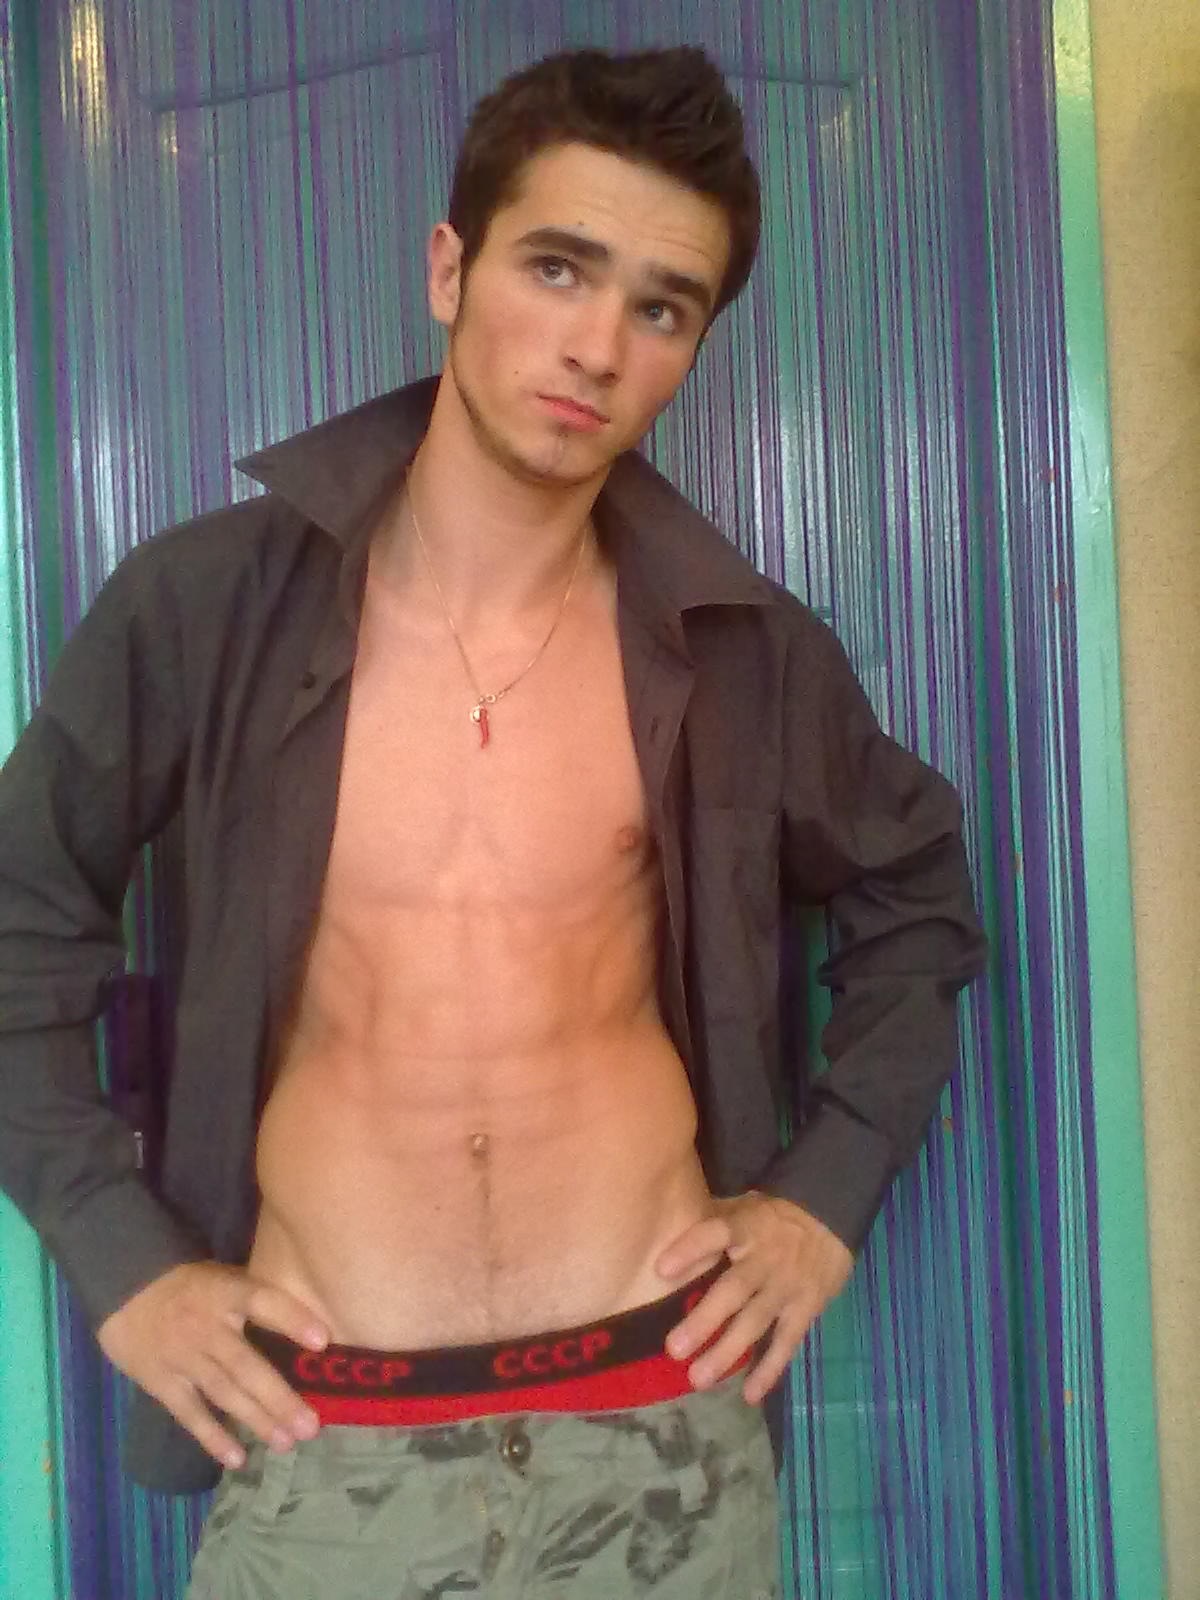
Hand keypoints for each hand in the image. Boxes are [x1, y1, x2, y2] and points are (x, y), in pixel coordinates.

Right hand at [96, 1261, 329, 1468]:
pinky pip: (190, 1413)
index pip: (264, 1301)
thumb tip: (311, 1328)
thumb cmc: (192, 1285)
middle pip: (247, 1365)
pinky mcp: (162, 1382)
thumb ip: (258, 1300)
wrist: (126, 1290)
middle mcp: (207, 1327)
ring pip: (224, 1393)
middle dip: (279, 1398)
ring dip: (256, 1420)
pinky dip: (213, 1437)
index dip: (293, 1319)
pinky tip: (237, 1458)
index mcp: (227, 1292)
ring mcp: (183, 1356)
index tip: (323, 1341)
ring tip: (286, 1443)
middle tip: (311, 1427)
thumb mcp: (225, 1277)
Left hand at [656, 1193, 853, 1404]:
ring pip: (756, 1322)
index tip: (661, 1270)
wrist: (831, 1217)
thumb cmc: (772, 1216)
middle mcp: (766, 1259)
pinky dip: (770, 1369)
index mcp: (747, 1227)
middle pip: (734, 1290)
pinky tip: (749, 1393)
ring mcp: (787, 1287)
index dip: (690, 1249)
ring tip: (698, 1378)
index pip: (716, 1233)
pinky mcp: (806, 1308)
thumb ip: (712, 1218)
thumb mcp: (743, 1205)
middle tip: (673, 1349)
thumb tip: (664, 1228)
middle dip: (704, 1321)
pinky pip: (787, 1342)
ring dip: (727, 1351)